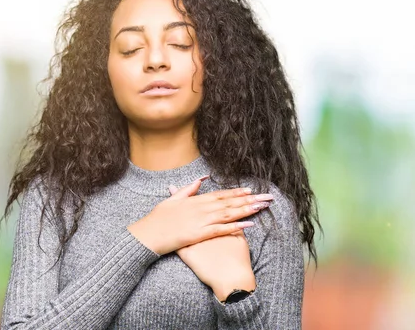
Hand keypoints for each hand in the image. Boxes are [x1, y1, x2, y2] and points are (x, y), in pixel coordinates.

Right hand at [127, 176, 272, 254]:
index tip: (250, 190)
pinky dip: (235, 227)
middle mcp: (201, 208)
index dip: (237, 192)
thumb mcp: (172, 199)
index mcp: (196, 200)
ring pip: (229, 214)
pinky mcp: (200, 234)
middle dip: (249, 200)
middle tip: (266, 197)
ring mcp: (201, 221)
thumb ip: (187, 189)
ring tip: (262, 207)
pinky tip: (249, 225)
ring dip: (247, 210)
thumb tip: (200, 179)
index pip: (221, 194)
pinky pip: (221, 230)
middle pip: (230, 202)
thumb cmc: (158, 219)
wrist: (147, 235)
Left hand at [169, 185, 257, 300]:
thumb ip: (236, 227)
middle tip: (170, 187)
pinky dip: (170, 230)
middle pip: (193, 211)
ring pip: (183, 224)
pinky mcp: (188, 253)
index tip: (196, 182)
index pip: (210, 204)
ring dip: (174, 212)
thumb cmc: (236, 260)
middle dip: (183, 199)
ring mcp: (195, 240)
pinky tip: (161, 225)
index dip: (202, 194)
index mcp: (215, 224)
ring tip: (165, 199)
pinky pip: (177, 240)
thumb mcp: (239, 240)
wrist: (230, 278)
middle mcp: (203, 228)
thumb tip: (239, 218)